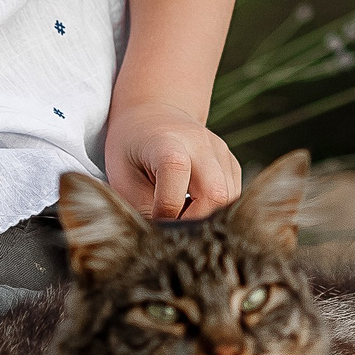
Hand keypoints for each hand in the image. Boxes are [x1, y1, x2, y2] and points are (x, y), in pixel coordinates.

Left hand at [104, 99, 240, 219]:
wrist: (153, 115)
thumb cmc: (132, 149)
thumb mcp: (122, 177)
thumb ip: (143, 208)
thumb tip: (163, 239)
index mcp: (167, 142)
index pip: (176, 174)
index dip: (166, 210)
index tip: (154, 223)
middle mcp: (201, 143)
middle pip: (216, 193)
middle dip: (196, 221)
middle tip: (174, 229)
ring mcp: (221, 152)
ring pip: (229, 200)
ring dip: (207, 217)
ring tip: (181, 215)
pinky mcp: (232, 164)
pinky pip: (232, 197)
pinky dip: (215, 210)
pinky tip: (193, 207)